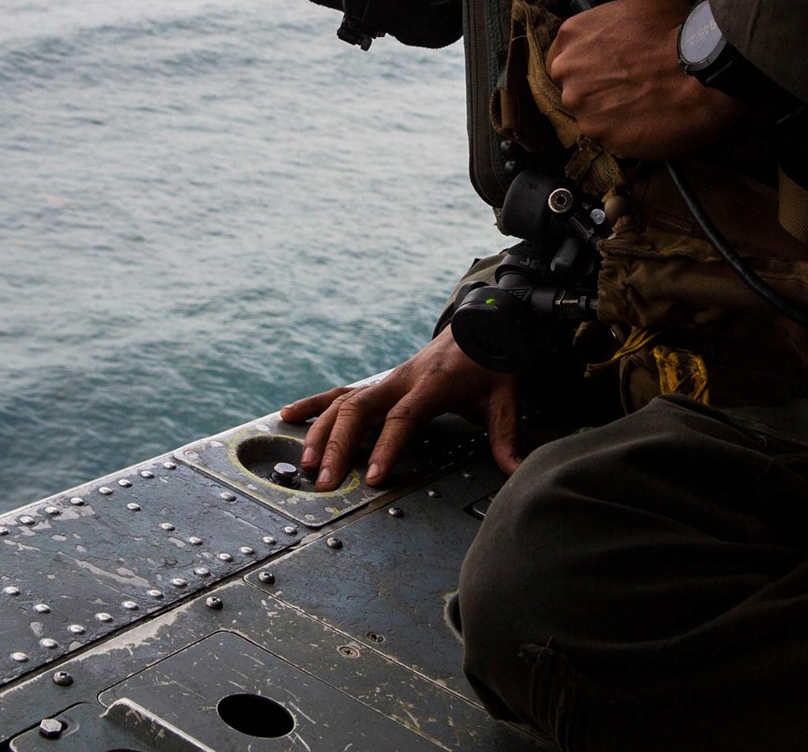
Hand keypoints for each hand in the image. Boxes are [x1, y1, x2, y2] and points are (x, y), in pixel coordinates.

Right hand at [279, 329, 519, 489]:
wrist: (479, 325)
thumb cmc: (491, 362)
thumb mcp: (506, 395)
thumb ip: (507, 436)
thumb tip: (520, 472)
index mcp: (433, 383)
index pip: (405, 416)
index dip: (387, 446)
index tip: (372, 476)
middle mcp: (402, 380)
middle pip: (361, 409)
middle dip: (339, 446)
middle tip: (325, 481)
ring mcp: (386, 380)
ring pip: (344, 403)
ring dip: (322, 433)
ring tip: (307, 465)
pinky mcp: (379, 383)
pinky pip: (339, 393)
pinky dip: (313, 405)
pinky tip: (287, 419)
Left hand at [546, 0, 743, 158]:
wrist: (704, 73)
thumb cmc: (677, 31)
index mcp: (572, 35)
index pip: (562, 55)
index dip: (587, 62)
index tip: (609, 66)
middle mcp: (568, 72)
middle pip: (571, 86)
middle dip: (594, 87)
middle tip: (629, 85)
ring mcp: (582, 107)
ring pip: (588, 113)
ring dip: (608, 111)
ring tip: (641, 103)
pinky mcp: (601, 136)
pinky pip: (606, 136)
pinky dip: (622, 131)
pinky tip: (646, 120)